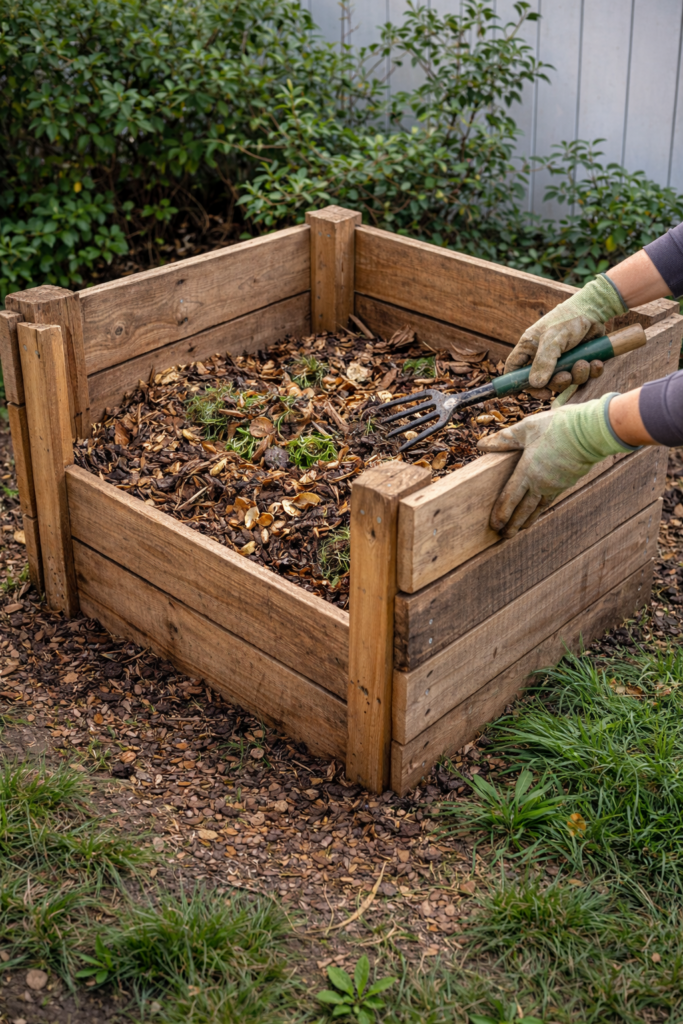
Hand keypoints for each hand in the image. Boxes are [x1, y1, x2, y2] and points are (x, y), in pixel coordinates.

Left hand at [477, 392, 635, 537]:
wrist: (591, 432)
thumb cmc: (557, 427)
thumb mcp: (526, 428)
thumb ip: (503, 439)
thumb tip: (481, 445)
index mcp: (527, 472)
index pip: (509, 498)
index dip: (501, 513)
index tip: (494, 525)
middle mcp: (540, 483)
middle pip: (523, 509)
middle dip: (513, 524)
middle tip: (505, 536)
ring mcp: (555, 485)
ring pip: (538, 508)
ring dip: (528, 520)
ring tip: (521, 529)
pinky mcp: (567, 482)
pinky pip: (550, 500)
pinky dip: (541, 509)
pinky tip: (540, 510)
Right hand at [505, 275, 626, 388]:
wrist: (595, 310)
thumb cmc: (568, 320)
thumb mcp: (552, 340)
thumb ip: (543, 362)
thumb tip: (536, 385)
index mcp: (530, 348)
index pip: (514, 368)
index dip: (519, 382)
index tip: (535, 390)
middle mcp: (543, 356)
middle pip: (543, 382)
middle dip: (557, 382)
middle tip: (566, 376)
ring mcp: (562, 360)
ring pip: (566, 380)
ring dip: (577, 376)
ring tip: (584, 363)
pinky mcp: (580, 360)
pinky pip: (584, 376)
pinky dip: (591, 372)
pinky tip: (596, 363)